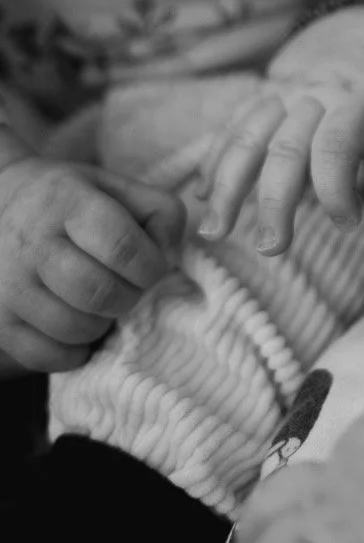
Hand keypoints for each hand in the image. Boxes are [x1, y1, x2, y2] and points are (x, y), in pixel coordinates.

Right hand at [0, 155, 184, 371]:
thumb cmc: (68, 202)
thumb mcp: (115, 187)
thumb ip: (158, 210)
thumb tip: (170, 252)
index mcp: (67, 203)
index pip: (121, 245)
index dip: (150, 266)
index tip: (152, 268)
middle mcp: (32, 244)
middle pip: (98, 293)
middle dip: (129, 298)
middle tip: (128, 289)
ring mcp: (10, 286)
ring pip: (74, 328)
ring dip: (102, 325)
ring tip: (100, 305)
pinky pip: (46, 356)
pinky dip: (73, 351)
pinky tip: (77, 328)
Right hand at [196, 9, 363, 254]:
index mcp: (361, 97)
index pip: (337, 146)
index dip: (336, 189)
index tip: (347, 221)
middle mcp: (315, 92)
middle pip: (284, 149)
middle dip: (273, 203)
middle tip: (271, 247)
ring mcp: (284, 88)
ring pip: (245, 135)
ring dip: (227, 184)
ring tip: (214, 231)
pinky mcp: (267, 88)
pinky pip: (234, 121)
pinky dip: (216, 157)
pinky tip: (204, 193)